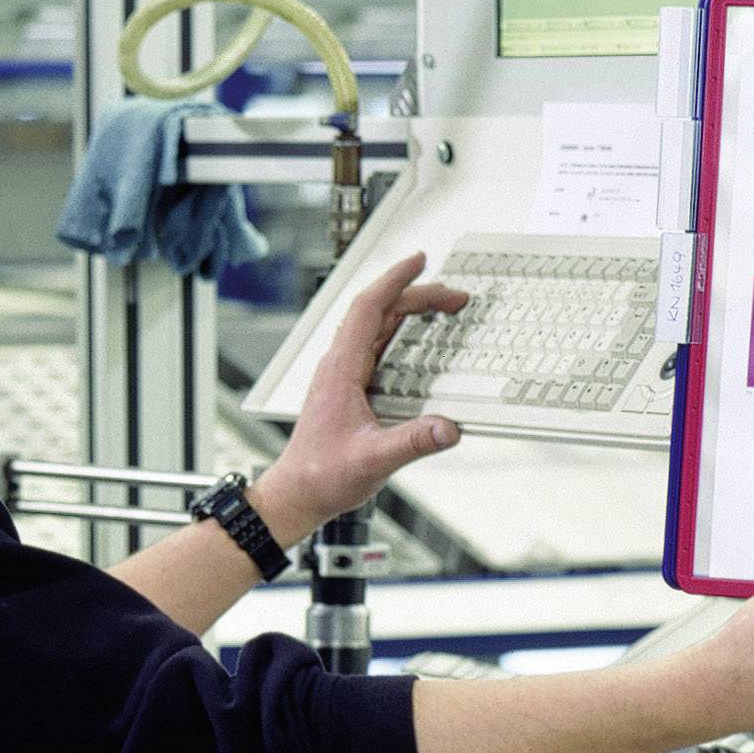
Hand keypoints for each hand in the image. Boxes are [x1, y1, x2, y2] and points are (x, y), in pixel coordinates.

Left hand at [248, 252, 467, 547]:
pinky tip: (417, 339)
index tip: (419, 260)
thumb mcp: (373, 461)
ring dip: (409, 311)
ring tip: (442, 307)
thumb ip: (413, 443)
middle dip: (417, 295)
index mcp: (341, 369)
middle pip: (379, 312)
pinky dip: (400, 333)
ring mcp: (343, 374)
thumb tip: (449, 428)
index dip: (395, 281)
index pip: (369, 309)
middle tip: (455, 296)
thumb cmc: (324, 476)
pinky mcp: (348, 388)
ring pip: (377, 327)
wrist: (298, 492)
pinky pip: (376, 346)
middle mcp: (340, 365)